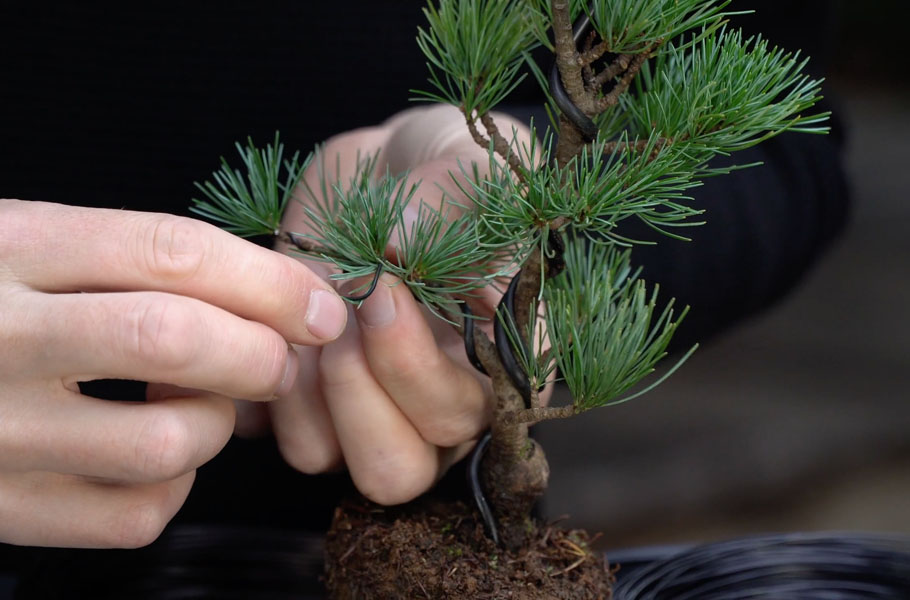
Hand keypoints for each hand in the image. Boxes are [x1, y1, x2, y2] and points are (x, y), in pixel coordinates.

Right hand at [0, 200, 346, 547]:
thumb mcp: (33, 246)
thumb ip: (135, 263)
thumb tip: (281, 301)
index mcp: (9, 246)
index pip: (169, 251)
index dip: (267, 279)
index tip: (321, 304)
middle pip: (175, 340)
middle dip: (259, 352)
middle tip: (278, 358)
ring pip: (167, 440)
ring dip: (216, 425)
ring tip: (197, 405)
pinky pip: (135, 514)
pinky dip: (176, 487)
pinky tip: (154, 457)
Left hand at [234, 105, 542, 503]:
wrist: (391, 175)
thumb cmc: (451, 175)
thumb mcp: (471, 169)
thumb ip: (455, 203)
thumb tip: (398, 244)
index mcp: (497, 369)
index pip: (470, 423)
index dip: (418, 372)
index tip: (384, 289)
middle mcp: (435, 408)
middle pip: (399, 469)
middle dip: (359, 390)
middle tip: (343, 307)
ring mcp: (371, 413)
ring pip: (329, 460)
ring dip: (307, 387)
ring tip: (306, 310)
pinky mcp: (308, 402)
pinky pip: (274, 432)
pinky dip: (262, 385)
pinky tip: (274, 320)